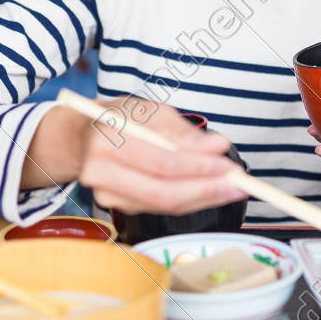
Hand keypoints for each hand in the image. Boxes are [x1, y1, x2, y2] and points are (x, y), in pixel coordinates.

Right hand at [70, 97, 245, 214]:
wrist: (83, 136)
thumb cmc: (121, 119)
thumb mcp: (151, 111)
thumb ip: (184, 132)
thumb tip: (217, 146)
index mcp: (108, 138)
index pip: (162, 162)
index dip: (198, 168)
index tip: (227, 165)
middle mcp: (101, 171)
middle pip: (162, 192)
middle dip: (205, 191)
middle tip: (237, 186)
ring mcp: (105, 194)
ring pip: (163, 205)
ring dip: (201, 199)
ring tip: (230, 189)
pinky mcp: (115, 206)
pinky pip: (158, 208)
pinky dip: (187, 202)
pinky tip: (206, 193)